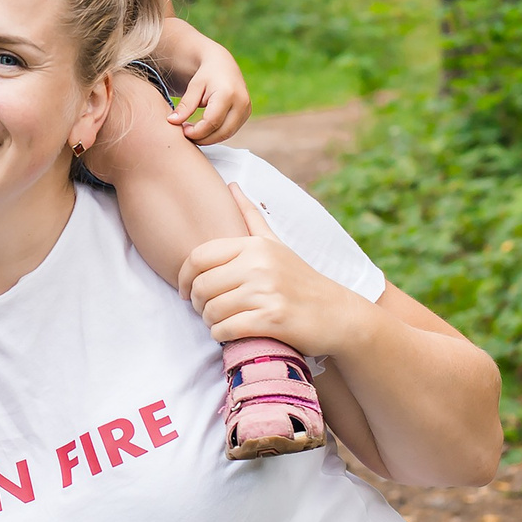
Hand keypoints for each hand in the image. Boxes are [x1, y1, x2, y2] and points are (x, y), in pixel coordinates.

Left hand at [169, 36, 252, 143]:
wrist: (222, 65)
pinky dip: (216, 134)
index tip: (183, 131)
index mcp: (228, 94)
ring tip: (193, 132)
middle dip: (203, 138)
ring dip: (209, 138)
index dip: (196, 131)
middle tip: (187, 135)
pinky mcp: (246, 114)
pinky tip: (204, 130)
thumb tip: (172, 121)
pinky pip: (231, 131)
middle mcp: (241, 102)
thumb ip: (185, 105)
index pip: (212, 122)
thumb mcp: (194, 87)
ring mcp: (246, 109)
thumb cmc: (206, 75)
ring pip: (227, 134)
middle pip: (222, 132)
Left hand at [178, 185, 361, 356]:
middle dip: (197, 303)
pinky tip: (229, 334)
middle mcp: (260, 265)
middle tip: (205, 311)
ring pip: (212, 310)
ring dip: (210, 322)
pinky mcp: (272, 320)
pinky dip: (221, 335)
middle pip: (202, 286)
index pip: (198, 257)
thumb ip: (250, 216)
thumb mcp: (276, 244)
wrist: (338, 314)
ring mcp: (267, 292)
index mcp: (255, 245)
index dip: (184, 277)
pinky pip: (226, 329)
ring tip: (219, 322)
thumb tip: (230, 185)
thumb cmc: (300, 280)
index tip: (186, 291)